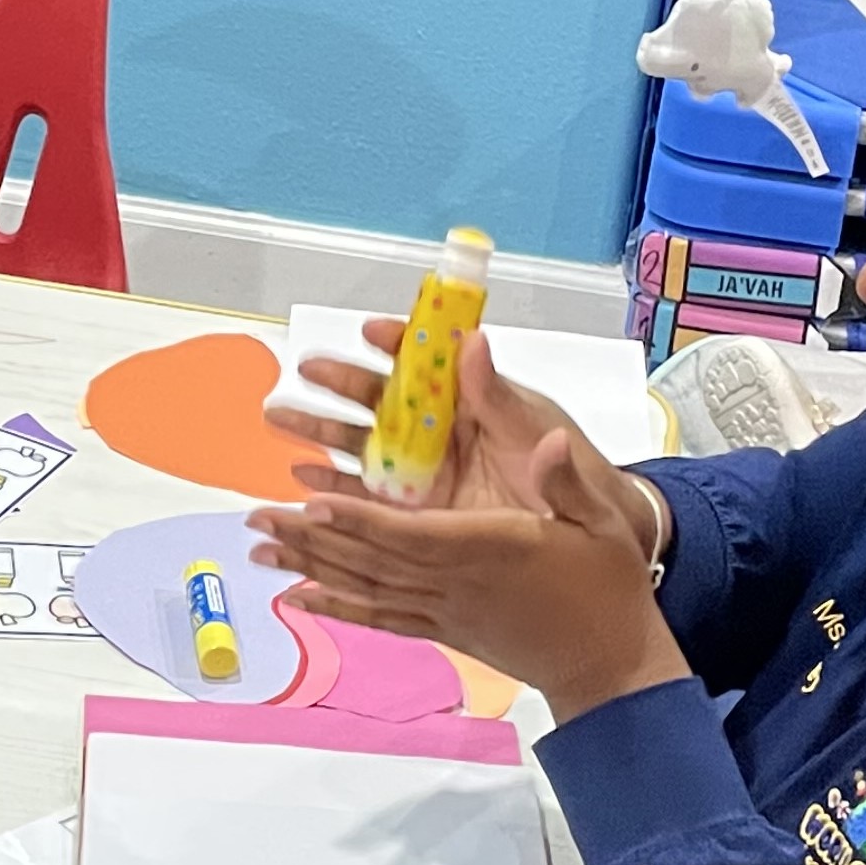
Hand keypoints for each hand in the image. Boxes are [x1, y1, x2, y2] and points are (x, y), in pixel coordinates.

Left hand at [250, 338, 688, 719]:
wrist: (608, 664)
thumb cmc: (607, 586)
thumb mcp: (602, 522)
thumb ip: (568, 481)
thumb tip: (548, 439)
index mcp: (490, 549)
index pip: (410, 532)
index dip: (358, 517)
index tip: (312, 499)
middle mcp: (455, 585)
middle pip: (370, 559)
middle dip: (310, 538)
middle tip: (257, 519)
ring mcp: (444, 612)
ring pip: (365, 588)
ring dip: (309, 568)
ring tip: (259, 552)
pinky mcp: (443, 632)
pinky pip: (380, 619)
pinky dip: (336, 608)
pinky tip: (297, 599)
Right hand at [268, 320, 654, 524]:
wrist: (586, 532)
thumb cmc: (570, 474)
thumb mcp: (536, 431)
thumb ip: (499, 394)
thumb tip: (473, 340)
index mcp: (471, 400)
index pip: (428, 362)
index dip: (399, 344)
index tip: (371, 331)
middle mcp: (439, 431)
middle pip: (381, 401)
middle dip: (339, 383)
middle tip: (306, 368)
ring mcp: (422, 472)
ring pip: (361, 445)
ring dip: (318, 430)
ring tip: (279, 417)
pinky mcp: (413, 514)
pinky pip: (364, 497)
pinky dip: (331, 488)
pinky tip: (301, 478)